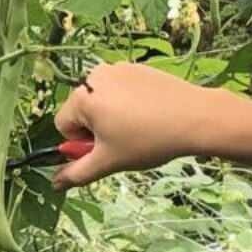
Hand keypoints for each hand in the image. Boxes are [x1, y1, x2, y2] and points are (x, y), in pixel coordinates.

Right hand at [50, 62, 251, 188]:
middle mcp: (95, 76)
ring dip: (111, 116)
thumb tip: (55, 184)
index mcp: (83, 97)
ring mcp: (117, 68)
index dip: (81, 144)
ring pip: (101, 100)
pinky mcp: (136, 67)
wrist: (196, 118)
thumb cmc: (148, 141)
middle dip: (96, 129)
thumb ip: (78, 174)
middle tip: (124, 140)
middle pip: (81, 110)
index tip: (107, 149)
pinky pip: (120, 89)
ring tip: (140, 127)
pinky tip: (150, 114)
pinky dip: (128, 102)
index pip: (63, 125)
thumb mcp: (109, 162)